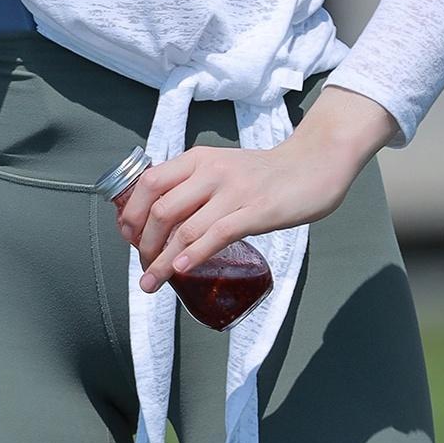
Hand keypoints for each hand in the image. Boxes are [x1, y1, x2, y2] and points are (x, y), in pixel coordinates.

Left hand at [113, 92, 395, 291]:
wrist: (314, 164)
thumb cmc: (267, 173)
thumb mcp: (222, 168)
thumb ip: (193, 187)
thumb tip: (161, 221)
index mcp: (198, 159)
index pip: (148, 183)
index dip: (132, 214)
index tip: (129, 239)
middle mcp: (211, 171)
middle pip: (160, 209)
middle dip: (144, 244)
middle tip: (143, 266)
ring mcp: (234, 191)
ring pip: (185, 228)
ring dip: (162, 261)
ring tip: (151, 282)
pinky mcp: (258, 211)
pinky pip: (217, 234)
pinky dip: (194, 255)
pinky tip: (181, 270)